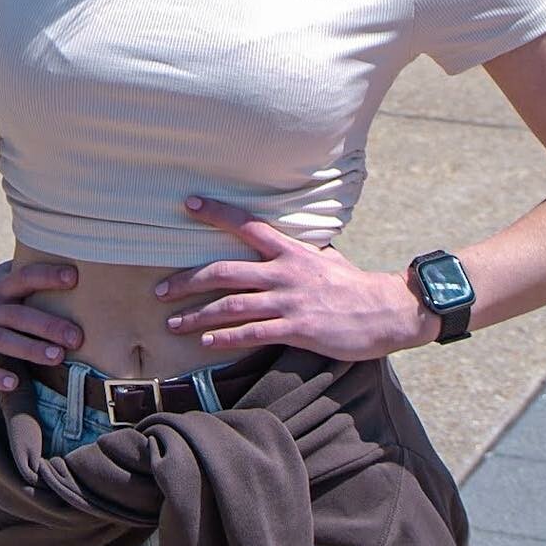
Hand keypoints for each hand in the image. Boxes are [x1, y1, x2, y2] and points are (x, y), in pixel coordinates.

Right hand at [0, 260, 83, 391]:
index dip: (48, 276)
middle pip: (18, 315)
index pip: (23, 277)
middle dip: (48, 325)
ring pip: (1, 340)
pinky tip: (12, 383)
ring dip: (29, 349)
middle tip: (77, 337)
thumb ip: (17, 272)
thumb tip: (52, 255)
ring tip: (57, 358)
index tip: (75, 277)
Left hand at [152, 197, 433, 361]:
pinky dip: (226, 337)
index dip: (217, 213)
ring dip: (197, 314)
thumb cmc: (354, 285)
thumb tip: (283, 243)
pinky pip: (253, 333)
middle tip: (159, 290)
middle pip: (225, 271)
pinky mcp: (297, 328)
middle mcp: (284, 272)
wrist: (386, 311)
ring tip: (173, 324)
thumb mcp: (326, 258)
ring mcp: (289, 301)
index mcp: (290, 250)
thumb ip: (300, 252)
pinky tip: (207, 342)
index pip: (247, 225)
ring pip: (232, 305)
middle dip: (188, 280)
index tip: (189, 203)